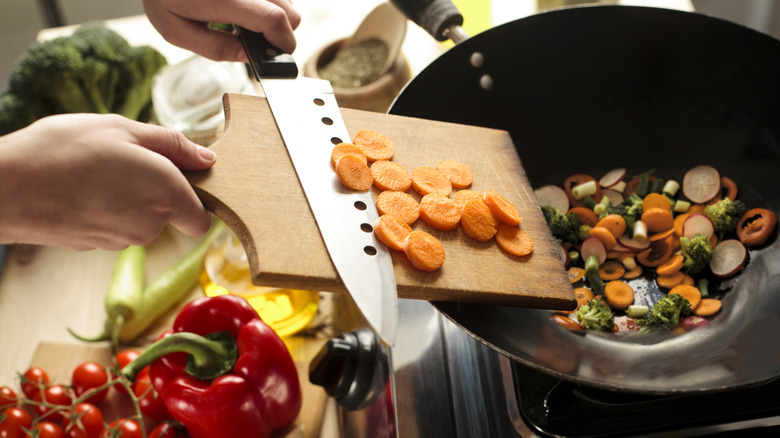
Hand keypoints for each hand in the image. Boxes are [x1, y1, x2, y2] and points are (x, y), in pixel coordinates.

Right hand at [0, 113, 215, 250]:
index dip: (194, 199)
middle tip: (124, 160)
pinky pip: (112, 226)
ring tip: (96, 171)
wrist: (7, 187)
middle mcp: (151, 225)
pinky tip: (80, 188)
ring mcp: (121, 241)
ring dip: (127, 198)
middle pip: (168, 214)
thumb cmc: (66, 150)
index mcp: (168, 195)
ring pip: (139, 220)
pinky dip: (103, 209)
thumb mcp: (126, 129)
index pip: (201, 220)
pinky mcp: (95, 246)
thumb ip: (174, 145)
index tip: (177, 177)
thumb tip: (206, 159)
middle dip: (155, 190)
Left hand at [142, 0, 301, 60]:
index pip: (273, 19)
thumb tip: (248, 57)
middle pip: (291, 14)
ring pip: (288, 4)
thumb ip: (214, 48)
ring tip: (248, 26)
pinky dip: (269, 7)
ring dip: (277, 20)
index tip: (276, 59)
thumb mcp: (176, 30)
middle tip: (259, 45)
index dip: (283, 44)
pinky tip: (248, 12)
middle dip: (282, 36)